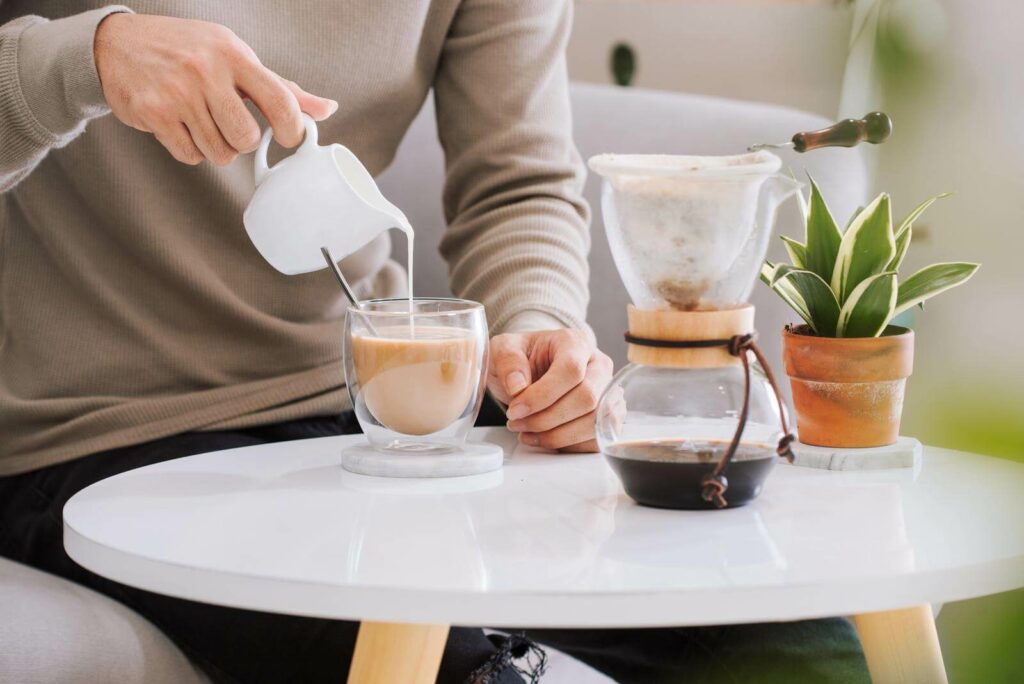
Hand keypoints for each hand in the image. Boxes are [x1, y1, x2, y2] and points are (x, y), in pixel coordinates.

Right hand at [94, 13, 336, 165]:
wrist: (119, 43)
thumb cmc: (190, 51)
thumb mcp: (236, 57)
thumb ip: (281, 88)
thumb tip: (328, 109)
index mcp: (234, 53)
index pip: (280, 100)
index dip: (292, 128)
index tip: (290, 137)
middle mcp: (205, 70)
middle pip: (247, 138)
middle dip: (244, 141)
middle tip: (231, 124)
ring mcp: (177, 92)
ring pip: (219, 153)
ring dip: (216, 146)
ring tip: (203, 121)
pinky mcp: (153, 113)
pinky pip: (190, 156)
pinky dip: (191, 150)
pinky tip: (182, 125)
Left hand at [489, 329, 613, 452]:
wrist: (531, 370)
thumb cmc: (521, 359)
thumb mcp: (503, 349)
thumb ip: (508, 361)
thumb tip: (518, 387)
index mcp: (575, 343)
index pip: (571, 370)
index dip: (542, 396)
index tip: (515, 409)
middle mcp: (599, 365)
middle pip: (587, 398)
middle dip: (547, 419)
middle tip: (517, 423)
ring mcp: (608, 392)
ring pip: (594, 423)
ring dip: (556, 436)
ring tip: (527, 433)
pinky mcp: (608, 417)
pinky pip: (596, 439)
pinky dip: (568, 446)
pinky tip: (544, 439)